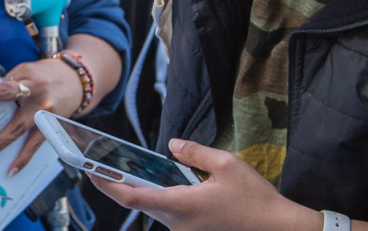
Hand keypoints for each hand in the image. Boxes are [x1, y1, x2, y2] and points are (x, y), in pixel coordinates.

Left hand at [0, 57, 83, 174]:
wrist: (78, 79)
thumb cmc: (45, 73)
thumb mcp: (26, 70)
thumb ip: (8, 83)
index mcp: (30, 82)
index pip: (2, 89)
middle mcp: (40, 101)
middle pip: (15, 122)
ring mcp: (48, 117)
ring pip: (27, 139)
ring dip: (7, 152)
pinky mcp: (54, 128)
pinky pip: (37, 146)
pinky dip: (24, 158)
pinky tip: (12, 170)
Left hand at [87, 139, 324, 230]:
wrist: (278, 229)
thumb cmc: (255, 199)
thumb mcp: (228, 165)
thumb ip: (195, 153)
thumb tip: (172, 145)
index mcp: (182, 206)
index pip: (133, 197)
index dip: (107, 184)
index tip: (89, 170)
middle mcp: (177, 223)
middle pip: (137, 202)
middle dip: (115, 184)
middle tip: (98, 163)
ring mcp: (184, 230)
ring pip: (152, 207)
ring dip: (136, 189)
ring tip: (120, 167)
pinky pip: (166, 212)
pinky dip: (155, 195)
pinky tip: (154, 180)